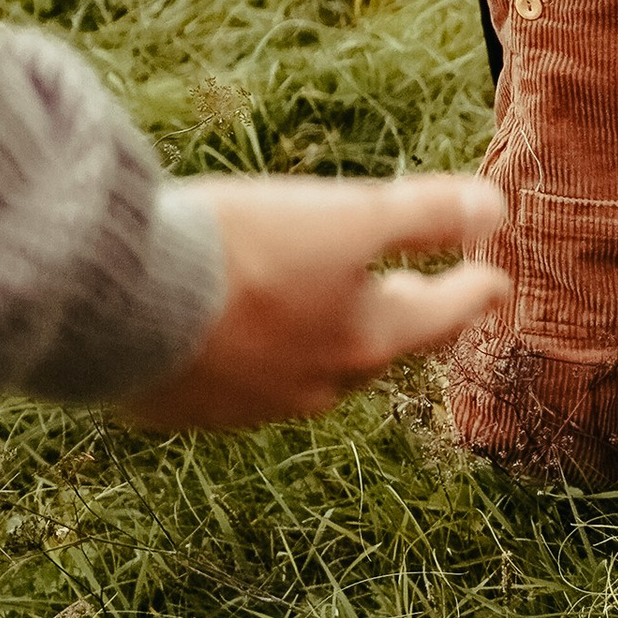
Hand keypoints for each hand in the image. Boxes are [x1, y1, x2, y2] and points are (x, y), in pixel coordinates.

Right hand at [117, 172, 507, 428]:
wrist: (122, 304)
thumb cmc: (240, 251)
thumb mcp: (344, 216)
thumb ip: (423, 214)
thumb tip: (496, 210)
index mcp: (366, 340)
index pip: (442, 314)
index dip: (473, 290)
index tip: (495, 284)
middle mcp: (318, 384)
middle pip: (377, 348)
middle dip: (397, 316)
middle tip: (409, 290)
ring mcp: (252, 404)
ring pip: (308, 370)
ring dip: (322, 338)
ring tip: (318, 308)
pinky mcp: (190, 407)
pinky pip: (239, 381)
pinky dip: (251, 353)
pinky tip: (231, 330)